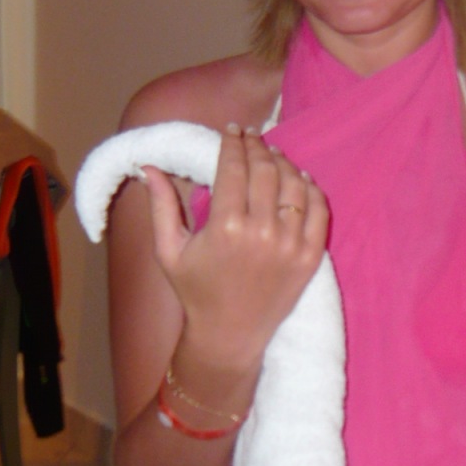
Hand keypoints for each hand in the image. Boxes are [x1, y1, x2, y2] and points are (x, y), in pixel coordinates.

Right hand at [142, 126, 328, 378]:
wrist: (229, 335)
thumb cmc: (195, 292)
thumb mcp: (168, 250)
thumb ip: (161, 205)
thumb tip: (147, 166)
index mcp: (225, 227)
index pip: (234, 167)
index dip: (233, 143)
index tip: (231, 130)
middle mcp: (262, 232)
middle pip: (265, 169)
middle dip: (257, 146)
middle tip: (251, 137)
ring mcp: (290, 244)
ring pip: (294, 184)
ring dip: (283, 162)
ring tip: (271, 155)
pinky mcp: (310, 257)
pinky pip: (318, 209)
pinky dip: (310, 188)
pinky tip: (299, 177)